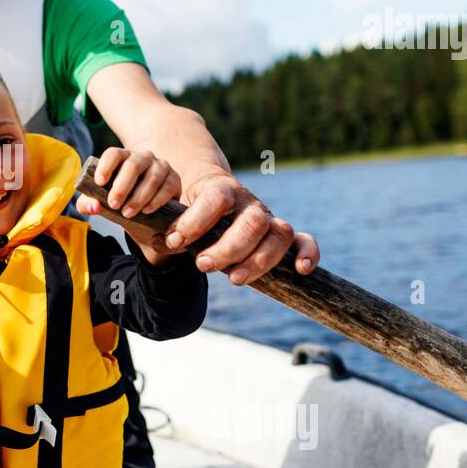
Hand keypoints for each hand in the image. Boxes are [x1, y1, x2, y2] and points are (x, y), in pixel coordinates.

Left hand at [74, 147, 188, 263]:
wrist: (147, 212)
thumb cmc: (121, 200)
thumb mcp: (103, 202)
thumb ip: (90, 203)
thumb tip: (93, 206)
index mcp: (122, 157)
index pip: (113, 154)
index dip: (106, 166)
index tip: (99, 182)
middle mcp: (142, 157)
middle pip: (133, 165)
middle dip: (122, 186)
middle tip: (113, 204)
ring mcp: (160, 166)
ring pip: (151, 178)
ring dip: (138, 197)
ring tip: (127, 213)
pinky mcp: (174, 179)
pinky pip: (166, 187)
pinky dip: (156, 200)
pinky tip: (146, 210)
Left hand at [163, 169, 319, 284]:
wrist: (213, 197)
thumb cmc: (191, 212)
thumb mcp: (176, 215)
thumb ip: (168, 230)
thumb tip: (158, 243)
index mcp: (221, 188)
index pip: (216, 199)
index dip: (195, 221)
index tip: (174, 241)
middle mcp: (249, 203)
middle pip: (251, 222)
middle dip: (227, 248)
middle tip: (203, 265)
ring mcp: (268, 218)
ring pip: (278, 235)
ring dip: (258, 260)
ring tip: (233, 279)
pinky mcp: (280, 235)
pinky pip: (303, 240)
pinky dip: (308, 252)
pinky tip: (301, 270)